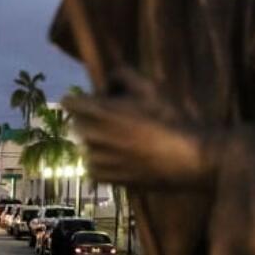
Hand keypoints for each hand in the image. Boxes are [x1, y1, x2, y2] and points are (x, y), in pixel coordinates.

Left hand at [63, 71, 221, 189]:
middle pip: (79, 123)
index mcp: (98, 111)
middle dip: (92, 120)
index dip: (84, 100)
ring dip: (99, 141)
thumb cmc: (167, 118)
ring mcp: (97, 159)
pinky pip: (93, 166)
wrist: (184, 158)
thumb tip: (109, 82)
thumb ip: (122, 75)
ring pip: (87, 145)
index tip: (100, 102)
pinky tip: (124, 159)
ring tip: (125, 142)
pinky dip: (104, 161)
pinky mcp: (105, 178)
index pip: (69, 103)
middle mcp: (91, 136)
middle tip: (117, 121)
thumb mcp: (149, 87)